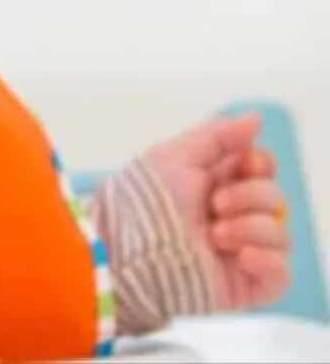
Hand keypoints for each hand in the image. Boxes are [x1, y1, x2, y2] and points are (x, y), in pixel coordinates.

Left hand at [142, 112, 290, 309]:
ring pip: (279, 234)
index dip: (259, 163)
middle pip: (273, 198)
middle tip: (215, 204)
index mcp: (212, 184)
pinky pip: (280, 273)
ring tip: (214, 234)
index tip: (243, 164)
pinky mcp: (241, 284)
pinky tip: (241, 255)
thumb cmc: (139, 201)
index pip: (259, 169)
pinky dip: (268, 261)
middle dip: (249, 195)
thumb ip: (216, 135)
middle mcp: (228, 217)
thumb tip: (255, 118)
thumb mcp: (174, 156)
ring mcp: (235, 252)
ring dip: (251, 227)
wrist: (123, 251)